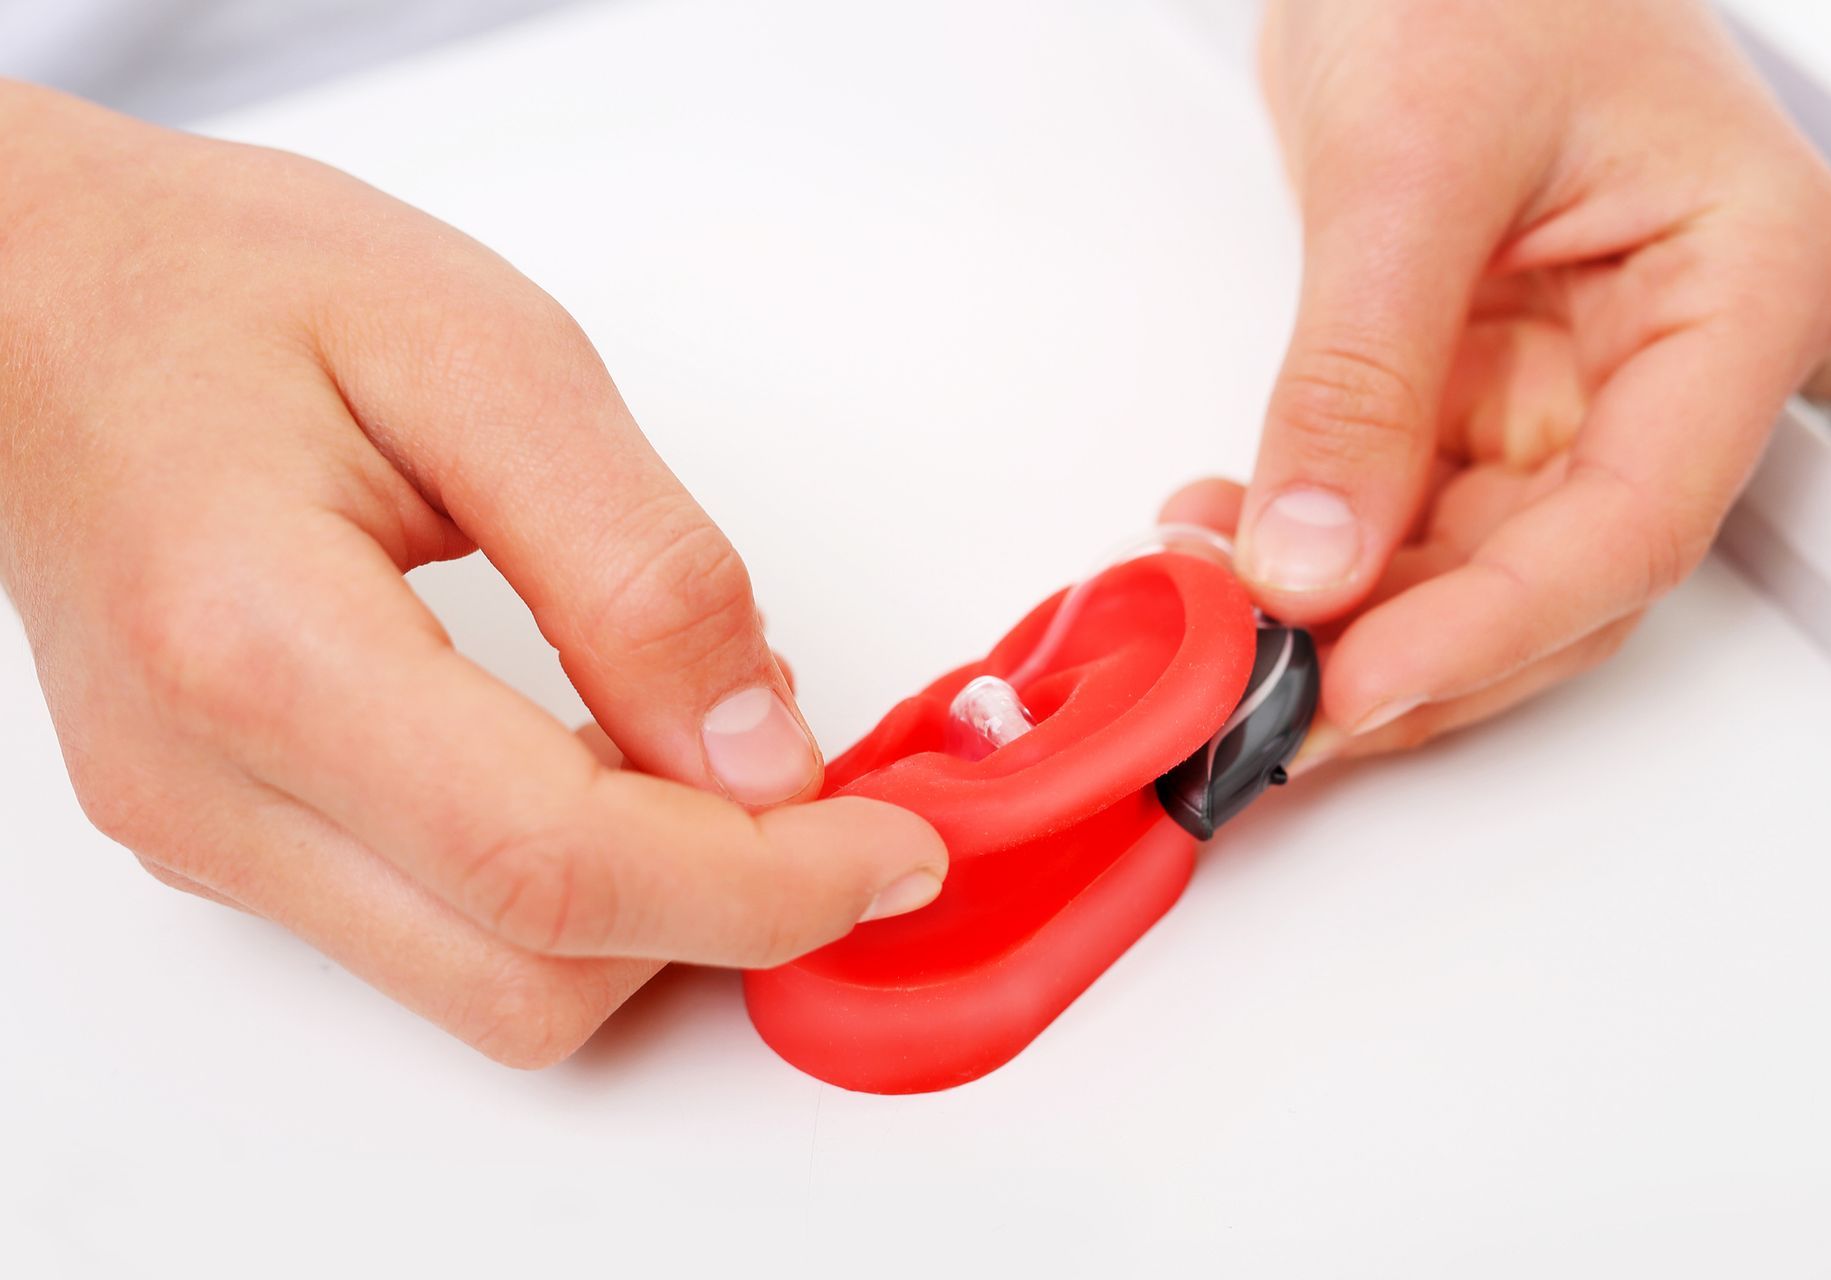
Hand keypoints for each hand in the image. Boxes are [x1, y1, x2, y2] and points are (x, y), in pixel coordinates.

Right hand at [0, 85, 945, 1066]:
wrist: (41, 307)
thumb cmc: (228, 289)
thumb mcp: (488, 359)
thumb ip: (638, 564)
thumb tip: (762, 752)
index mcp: (258, 642)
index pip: (553, 864)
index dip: (760, 885)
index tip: (893, 849)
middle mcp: (206, 785)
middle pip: (528, 979)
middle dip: (722, 919)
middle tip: (832, 807)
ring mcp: (202, 834)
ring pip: (490, 989)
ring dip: (651, 911)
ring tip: (716, 755)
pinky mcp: (222, 839)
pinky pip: (441, 938)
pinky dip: (572, 888)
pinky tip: (617, 762)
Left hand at [1175, 0, 1830, 765]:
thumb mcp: (1408, 162)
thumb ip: (1361, 374)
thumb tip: (1313, 560)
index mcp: (1738, 287)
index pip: (1633, 522)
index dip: (1490, 628)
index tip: (1354, 689)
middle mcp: (1674, 357)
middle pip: (1559, 574)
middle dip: (1406, 650)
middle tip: (1264, 696)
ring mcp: (1577, 380)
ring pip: (1477, 565)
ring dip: (1346, 612)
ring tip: (1218, 610)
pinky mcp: (1485, 384)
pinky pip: (1410, 507)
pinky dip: (1317, 545)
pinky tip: (1229, 540)